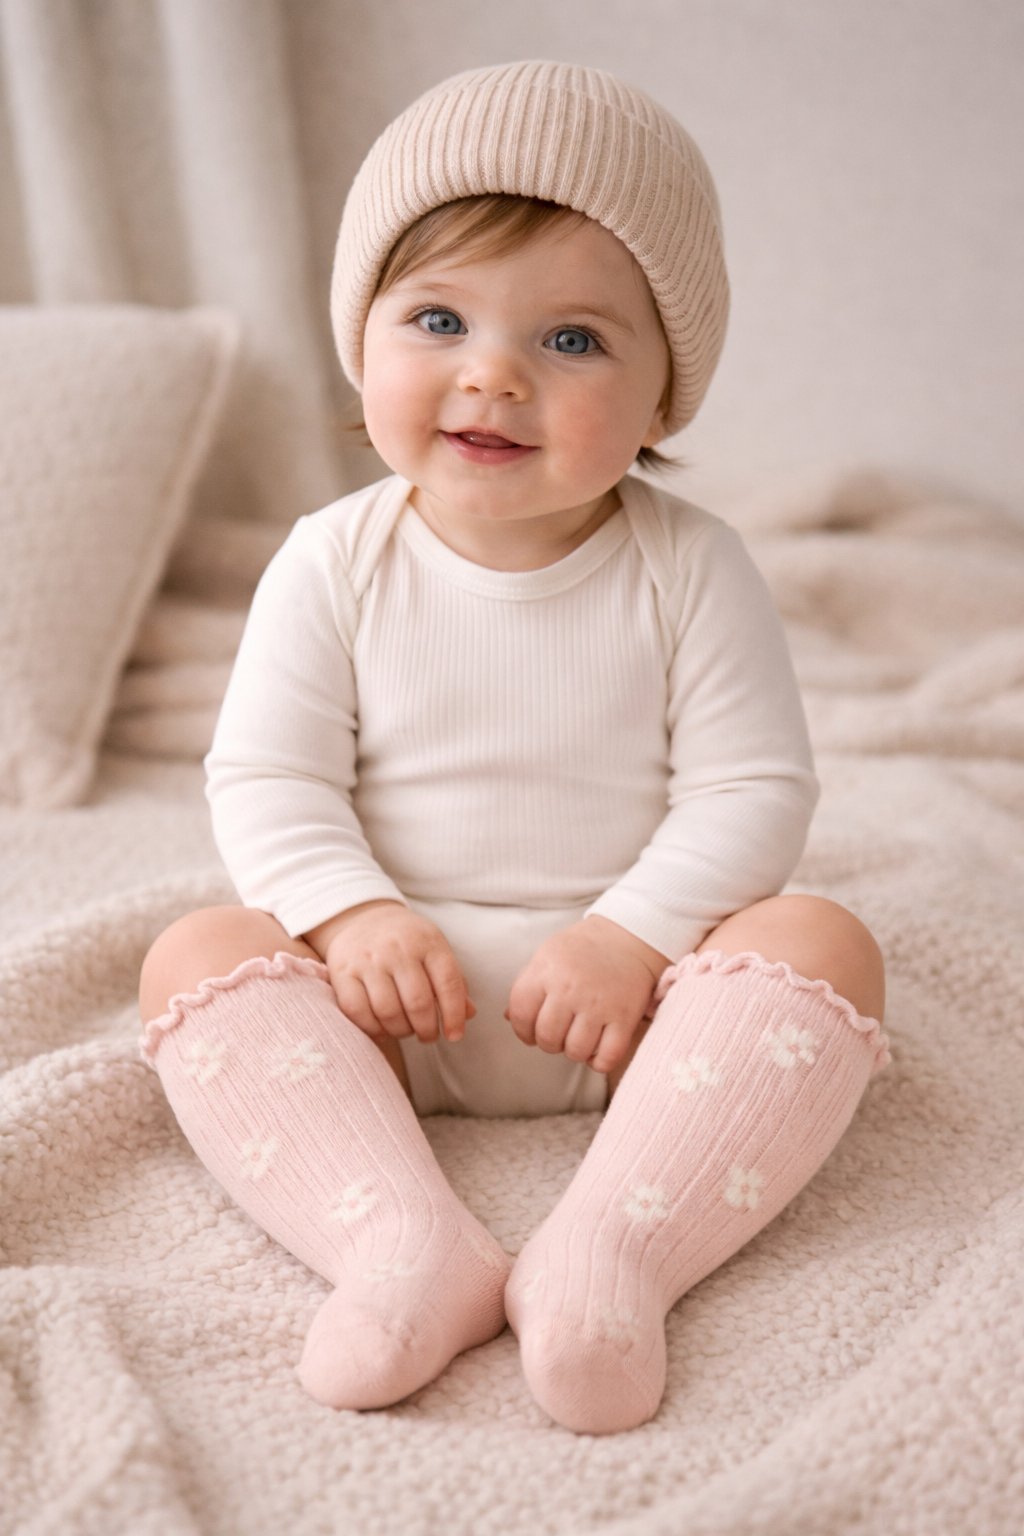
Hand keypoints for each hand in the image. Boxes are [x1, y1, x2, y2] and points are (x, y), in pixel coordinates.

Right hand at [304, 901, 474, 1043]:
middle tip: (428, 1036)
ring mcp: (368, 960)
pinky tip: (382, 1030)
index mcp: (428, 942)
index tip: (454, 1035)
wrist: (363, 917)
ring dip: (401, 1032)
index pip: (448, 983)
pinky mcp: (342, 972)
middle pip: (418, 1003)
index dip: (454, 1015)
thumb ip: (453, 982)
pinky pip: (358, 1012)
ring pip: (388, 1012)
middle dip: (427, 1029)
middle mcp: (397, 949)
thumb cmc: (406, 942)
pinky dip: (372, 1030)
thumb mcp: (435, 950)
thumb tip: (467, 1015)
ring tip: (405, 1031)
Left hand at [505, 916, 667, 1074]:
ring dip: (574, 1051)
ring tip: (579, 1037)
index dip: (522, 1031)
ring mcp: (599, 1005)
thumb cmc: (583, 949)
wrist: (628, 936)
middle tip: (559, 1033)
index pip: (520, 1015)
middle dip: (549, 1043)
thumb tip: (507, 1018)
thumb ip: (527, 985)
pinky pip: (607, 1057)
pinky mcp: (625, 1017)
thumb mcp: (547, 956)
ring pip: (576, 1051)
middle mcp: (570, 988)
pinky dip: (599, 1061)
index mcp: (546, 971)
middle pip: (547, 1038)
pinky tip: (597, 1049)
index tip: (531, 1033)